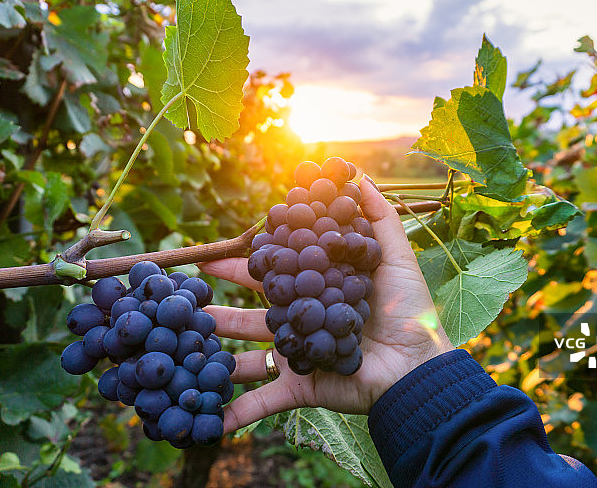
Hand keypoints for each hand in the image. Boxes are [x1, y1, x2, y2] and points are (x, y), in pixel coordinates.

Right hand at [199, 176, 453, 431]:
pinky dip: (235, 413)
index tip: (219, 249)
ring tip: (178, 342)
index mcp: (320, 290)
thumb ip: (378, 218)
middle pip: (253, 309)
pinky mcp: (301, 388)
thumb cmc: (410, 310)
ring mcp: (298, 356)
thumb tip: (358, 175)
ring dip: (213, 350)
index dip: (251, 259)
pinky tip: (204, 421)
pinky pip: (263, 402)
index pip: (278, 270)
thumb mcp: (394, 257)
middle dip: (219, 299)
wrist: (418, 366)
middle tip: (186, 288)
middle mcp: (304, 321)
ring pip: (246, 352)